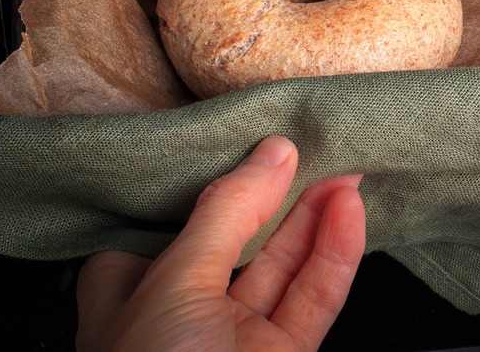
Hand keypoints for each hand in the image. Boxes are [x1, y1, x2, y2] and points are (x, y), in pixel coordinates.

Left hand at [77, 136, 365, 351]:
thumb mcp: (174, 280)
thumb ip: (227, 213)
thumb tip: (270, 155)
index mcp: (130, 299)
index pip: (171, 228)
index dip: (212, 189)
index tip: (253, 148)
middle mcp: (182, 320)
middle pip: (238, 243)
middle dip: (278, 196)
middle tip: (314, 149)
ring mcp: (236, 344)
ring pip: (283, 270)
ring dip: (316, 219)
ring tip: (343, 172)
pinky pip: (315, 300)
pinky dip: (337, 255)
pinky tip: (349, 216)